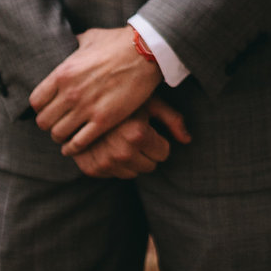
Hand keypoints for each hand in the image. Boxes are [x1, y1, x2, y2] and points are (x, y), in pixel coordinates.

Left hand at [31, 24, 159, 153]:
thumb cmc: (118, 42)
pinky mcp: (104, 120)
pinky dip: (74, 148)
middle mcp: (70, 92)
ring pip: (58, 134)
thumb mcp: (89, 38)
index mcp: (62, 73)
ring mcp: (86, 108)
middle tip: (58, 123)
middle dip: (49, 124)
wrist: (146, 52)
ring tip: (67, 135)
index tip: (49, 109)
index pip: (35, 102)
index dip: (41, 108)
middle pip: (44, 121)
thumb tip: (70, 42)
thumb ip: (74, 46)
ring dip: (61, 137)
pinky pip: (79, 143)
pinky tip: (75, 147)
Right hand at [70, 100, 189, 180]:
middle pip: (149, 166)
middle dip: (146, 151)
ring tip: (120, 138)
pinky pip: (113, 175)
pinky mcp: (90, 168)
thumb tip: (187, 140)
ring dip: (131, 159)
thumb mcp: (150, 101)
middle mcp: (121, 151)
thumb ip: (172, 119)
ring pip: (132, 173)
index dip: (158, 140)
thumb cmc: (123, 95)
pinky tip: (107, 146)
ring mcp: (104, 161)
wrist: (83, 97)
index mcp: (137, 134)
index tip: (148, 128)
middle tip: (133, 133)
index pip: (163, 153)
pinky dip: (113, 164)